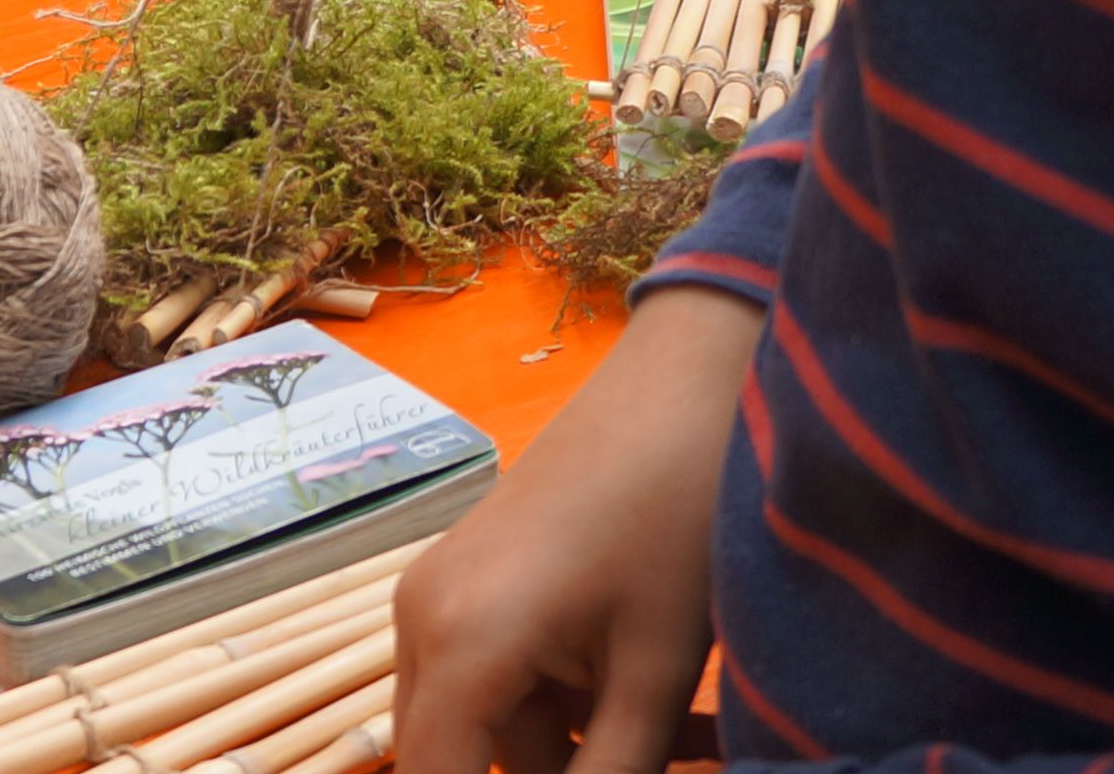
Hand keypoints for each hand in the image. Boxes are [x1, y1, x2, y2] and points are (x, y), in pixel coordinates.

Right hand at [393, 285, 757, 772]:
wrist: (689, 378)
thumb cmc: (678, 517)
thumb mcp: (654, 674)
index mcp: (457, 644)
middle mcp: (423, 620)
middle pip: (450, 764)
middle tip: (637, 761)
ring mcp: (443, 594)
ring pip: (486, 730)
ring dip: (567, 757)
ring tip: (679, 744)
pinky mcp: (475, 580)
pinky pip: (502, 682)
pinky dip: (569, 719)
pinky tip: (669, 728)